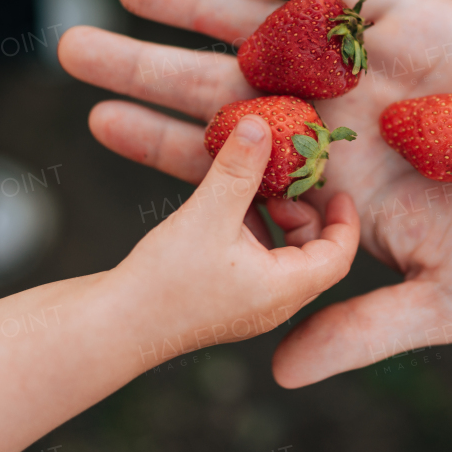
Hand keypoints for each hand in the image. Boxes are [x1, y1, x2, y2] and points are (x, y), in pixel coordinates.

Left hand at [58, 0, 451, 386]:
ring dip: (204, 6)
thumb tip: (279, 376)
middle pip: (227, 88)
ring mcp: (374, 67)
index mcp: (335, 182)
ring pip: (271, 29)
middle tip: (73, 48)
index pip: (230, 162)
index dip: (164, 144)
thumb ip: (361, 330)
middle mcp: (340, 118)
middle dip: (153, 68)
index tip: (97, 124)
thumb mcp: (441, 303)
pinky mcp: (419, 22)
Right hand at [113, 112, 359, 357]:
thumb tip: (261, 122)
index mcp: (285, 290)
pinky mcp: (217, 300)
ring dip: (268, 218)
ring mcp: (244, 305)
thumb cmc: (163, 282)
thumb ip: (237, 168)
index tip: (335, 185)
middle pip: (310, 253)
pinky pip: (249, 259)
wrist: (108, 329)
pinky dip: (244, 230)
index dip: (343, 218)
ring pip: (276, 254)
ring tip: (246, 187)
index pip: (338, 256)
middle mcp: (272, 303)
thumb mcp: (208, 215)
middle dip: (299, 212)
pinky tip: (220, 205)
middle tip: (280, 181)